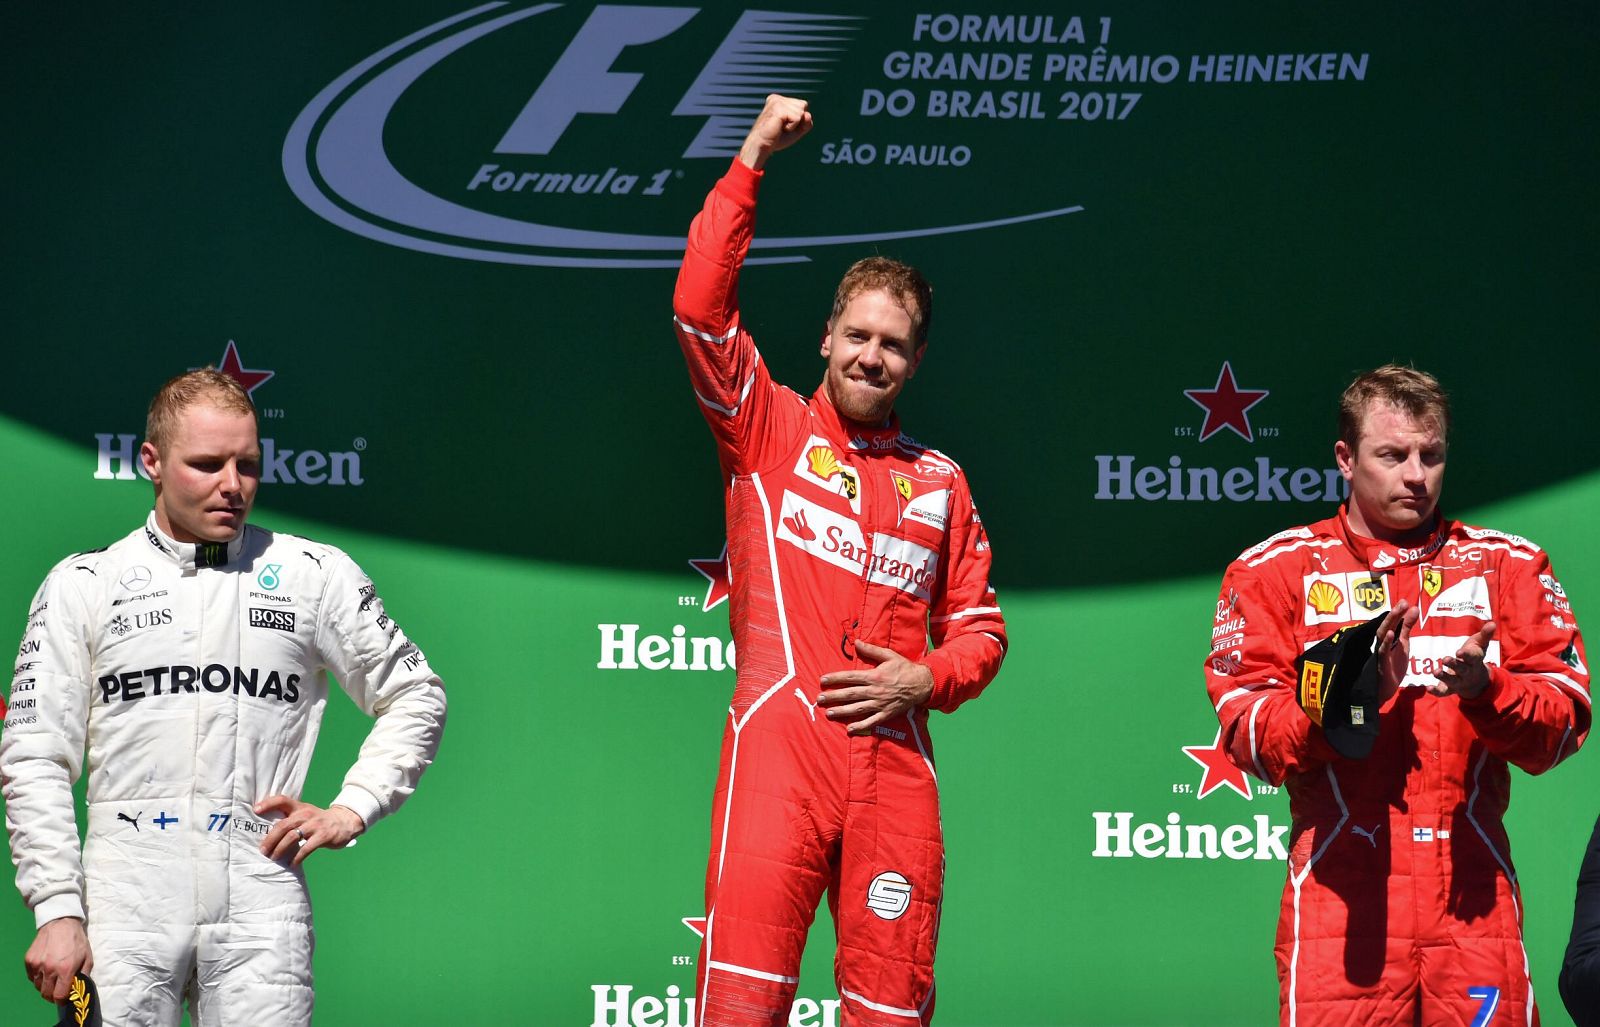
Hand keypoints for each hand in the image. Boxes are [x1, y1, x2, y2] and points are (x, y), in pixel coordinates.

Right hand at [25, 916, 90, 1002]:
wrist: (61, 922)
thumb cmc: (77, 940)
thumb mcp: (88, 957)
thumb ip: (84, 975)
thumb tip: (79, 988)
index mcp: (65, 970)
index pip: (59, 996)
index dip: (62, 1001)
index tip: (64, 999)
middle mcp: (49, 969)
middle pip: (46, 994)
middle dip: (53, 995)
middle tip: (58, 990)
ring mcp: (37, 965)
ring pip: (38, 986)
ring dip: (45, 986)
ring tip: (53, 978)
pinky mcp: (29, 960)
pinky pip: (31, 977)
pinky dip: (37, 977)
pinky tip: (45, 970)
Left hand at [255, 795, 364, 866]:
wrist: (345, 821)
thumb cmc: (319, 820)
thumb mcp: (306, 813)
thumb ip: (291, 819)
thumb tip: (268, 833)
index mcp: (300, 807)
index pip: (282, 800)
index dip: (268, 803)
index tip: (255, 810)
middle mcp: (306, 814)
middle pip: (283, 825)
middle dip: (270, 839)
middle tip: (262, 850)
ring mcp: (315, 825)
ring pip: (292, 837)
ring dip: (280, 849)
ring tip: (274, 858)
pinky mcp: (323, 836)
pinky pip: (306, 848)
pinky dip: (297, 858)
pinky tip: (292, 864)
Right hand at [738, 94, 812, 170]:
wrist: (762, 146)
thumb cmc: (777, 139)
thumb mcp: (796, 129)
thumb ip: (806, 121)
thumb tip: (807, 114)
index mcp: (779, 100)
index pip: (803, 105)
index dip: (799, 119)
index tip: (784, 126)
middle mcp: (777, 98)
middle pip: (803, 105)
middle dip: (798, 120)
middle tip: (782, 127)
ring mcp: (777, 101)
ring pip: (801, 111)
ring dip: (794, 124)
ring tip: (780, 127)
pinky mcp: (778, 108)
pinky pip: (797, 118)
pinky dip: (791, 127)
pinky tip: (779, 128)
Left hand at [817, 640, 933, 736]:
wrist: (922, 684)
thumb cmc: (904, 668)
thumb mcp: (889, 655)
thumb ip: (871, 650)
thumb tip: (856, 642)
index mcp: (874, 676)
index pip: (850, 677)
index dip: (836, 678)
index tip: (822, 680)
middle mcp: (875, 690)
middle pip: (850, 694)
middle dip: (834, 696)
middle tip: (819, 699)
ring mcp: (880, 703)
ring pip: (858, 708)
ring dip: (842, 711)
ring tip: (829, 713)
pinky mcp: (886, 713)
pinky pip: (872, 721)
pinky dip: (860, 725)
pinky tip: (849, 728)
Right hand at [1374, 599, 1417, 701]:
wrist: (1385, 687)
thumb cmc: (1393, 664)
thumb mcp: (1403, 643)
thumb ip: (1407, 626)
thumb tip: (1414, 608)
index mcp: (1390, 637)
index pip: (1393, 622)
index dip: (1398, 612)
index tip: (1405, 601)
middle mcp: (1383, 642)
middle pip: (1387, 625)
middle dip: (1395, 614)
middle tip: (1403, 603)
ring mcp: (1381, 652)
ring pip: (1383, 634)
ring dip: (1390, 622)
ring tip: (1398, 611)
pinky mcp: (1382, 662)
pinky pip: (1383, 650)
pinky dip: (1387, 642)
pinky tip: (1391, 633)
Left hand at [1426, 621, 1495, 698]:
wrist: (1476, 680)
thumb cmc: (1474, 656)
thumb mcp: (1480, 645)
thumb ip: (1485, 635)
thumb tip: (1492, 623)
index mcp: (1474, 660)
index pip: (1472, 657)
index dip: (1467, 654)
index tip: (1460, 652)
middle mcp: (1467, 672)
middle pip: (1461, 669)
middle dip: (1454, 665)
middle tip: (1446, 659)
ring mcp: (1458, 681)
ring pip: (1452, 680)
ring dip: (1444, 677)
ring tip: (1435, 672)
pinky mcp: (1449, 689)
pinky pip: (1443, 692)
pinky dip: (1436, 691)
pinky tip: (1428, 688)